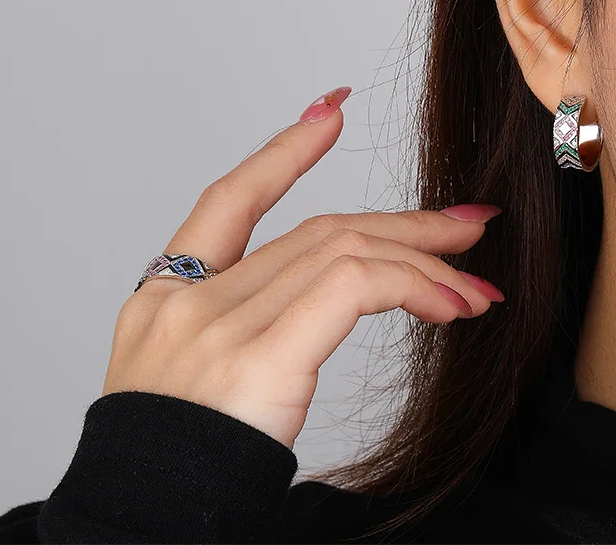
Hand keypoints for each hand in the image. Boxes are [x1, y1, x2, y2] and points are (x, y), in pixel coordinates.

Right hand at [102, 86, 503, 449]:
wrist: (139, 535)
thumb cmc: (175, 480)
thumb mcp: (197, 391)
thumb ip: (246, 336)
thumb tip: (318, 315)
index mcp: (166, 301)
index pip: (228, 201)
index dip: (283, 152)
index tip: (329, 112)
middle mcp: (189, 301)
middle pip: (317, 231)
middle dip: (401, 222)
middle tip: (464, 221)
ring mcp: (218, 322)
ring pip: (343, 250)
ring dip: (422, 256)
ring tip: (476, 273)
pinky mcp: (257, 353)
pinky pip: (353, 287)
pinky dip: (412, 284)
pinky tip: (452, 300)